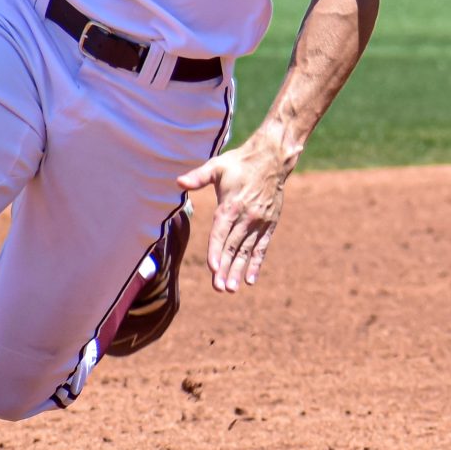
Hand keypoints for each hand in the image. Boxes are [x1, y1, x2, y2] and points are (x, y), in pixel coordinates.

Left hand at [176, 131, 291, 290]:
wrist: (272, 160)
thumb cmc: (239, 163)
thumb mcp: (217, 166)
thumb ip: (198, 177)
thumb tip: (178, 181)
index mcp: (231, 205)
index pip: (221, 233)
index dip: (216, 251)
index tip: (213, 268)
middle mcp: (246, 217)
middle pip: (233, 247)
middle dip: (225, 268)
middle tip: (219, 288)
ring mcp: (259, 222)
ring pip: (246, 251)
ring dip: (238, 271)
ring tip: (230, 289)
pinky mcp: (269, 225)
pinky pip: (261, 248)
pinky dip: (256, 264)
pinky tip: (250, 280)